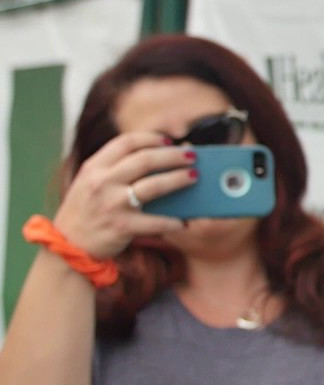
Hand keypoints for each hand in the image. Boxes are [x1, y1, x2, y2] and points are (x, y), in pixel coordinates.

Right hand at [52, 132, 196, 258]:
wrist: (67, 246)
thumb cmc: (86, 210)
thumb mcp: (90, 182)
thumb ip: (114, 168)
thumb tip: (157, 156)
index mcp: (94, 167)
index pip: (126, 142)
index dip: (151, 139)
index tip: (168, 141)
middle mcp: (102, 182)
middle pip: (146, 160)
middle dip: (173, 156)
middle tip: (192, 156)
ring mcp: (112, 204)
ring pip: (154, 186)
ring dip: (179, 180)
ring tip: (194, 177)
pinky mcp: (121, 226)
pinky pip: (155, 222)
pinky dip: (172, 222)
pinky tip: (184, 221)